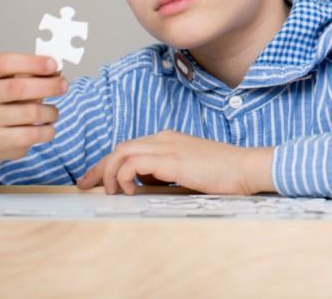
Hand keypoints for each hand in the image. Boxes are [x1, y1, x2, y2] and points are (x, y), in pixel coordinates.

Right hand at [0, 53, 66, 169]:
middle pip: (17, 87)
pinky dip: (48, 130)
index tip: (54, 64)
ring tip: (52, 112)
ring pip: (30, 113)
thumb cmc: (10, 101)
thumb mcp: (19, 81)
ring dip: (51, 111)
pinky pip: (33, 134)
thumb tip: (57, 69)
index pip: (4, 63)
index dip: (32, 62)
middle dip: (48, 86)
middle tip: (64, 86)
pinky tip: (47, 126)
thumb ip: (36, 73)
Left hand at [76, 130, 275, 195]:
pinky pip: (132, 163)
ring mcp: (167, 146)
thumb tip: (143, 184)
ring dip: (110, 174)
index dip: (109, 165)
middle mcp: (164, 138)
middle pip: (120, 148)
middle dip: (100, 168)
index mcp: (169, 140)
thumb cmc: (223, 174)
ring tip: (113, 193)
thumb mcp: (188, 172)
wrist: (246, 168)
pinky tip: (131, 191)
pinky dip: (124, 177)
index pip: (130, 148)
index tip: (96, 181)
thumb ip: (165, 174)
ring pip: (121, 152)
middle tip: (86, 186)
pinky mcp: (170, 159)